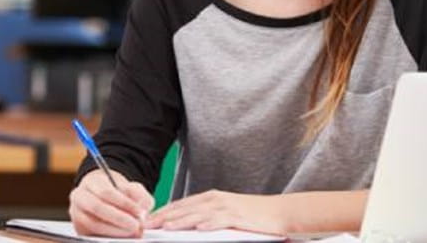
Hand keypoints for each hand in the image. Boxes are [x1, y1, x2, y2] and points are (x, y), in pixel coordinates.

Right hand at [69, 169, 154, 236]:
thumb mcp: (132, 189)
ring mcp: (77, 214)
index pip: (106, 192)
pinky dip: (109, 237)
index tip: (139, 213)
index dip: (124, 204)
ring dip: (115, 230)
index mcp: (91, 182)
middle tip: (136, 226)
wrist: (105, 198)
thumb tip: (142, 213)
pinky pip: (93, 235)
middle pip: (97, 208)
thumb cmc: (120, 193)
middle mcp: (80, 196)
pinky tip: (123, 236)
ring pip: (94, 224)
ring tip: (132, 232)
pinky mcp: (80, 229)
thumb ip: (140, 196)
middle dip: (119, 219)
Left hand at [145, 190, 285, 234]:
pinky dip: (208, 223)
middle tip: (148, 224)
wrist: (278, 212)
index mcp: (210, 198)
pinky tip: (198, 228)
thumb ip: (206, 217)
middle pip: (185, 208)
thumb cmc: (251, 216)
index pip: (181, 204)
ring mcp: (226, 206)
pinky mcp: (238, 215)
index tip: (148, 219)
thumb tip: (188, 226)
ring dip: (181, 220)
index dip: (164, 211)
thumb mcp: (225, 213)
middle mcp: (215, 199)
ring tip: (165, 227)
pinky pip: (220, 220)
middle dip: (165, 216)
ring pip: (198, 213)